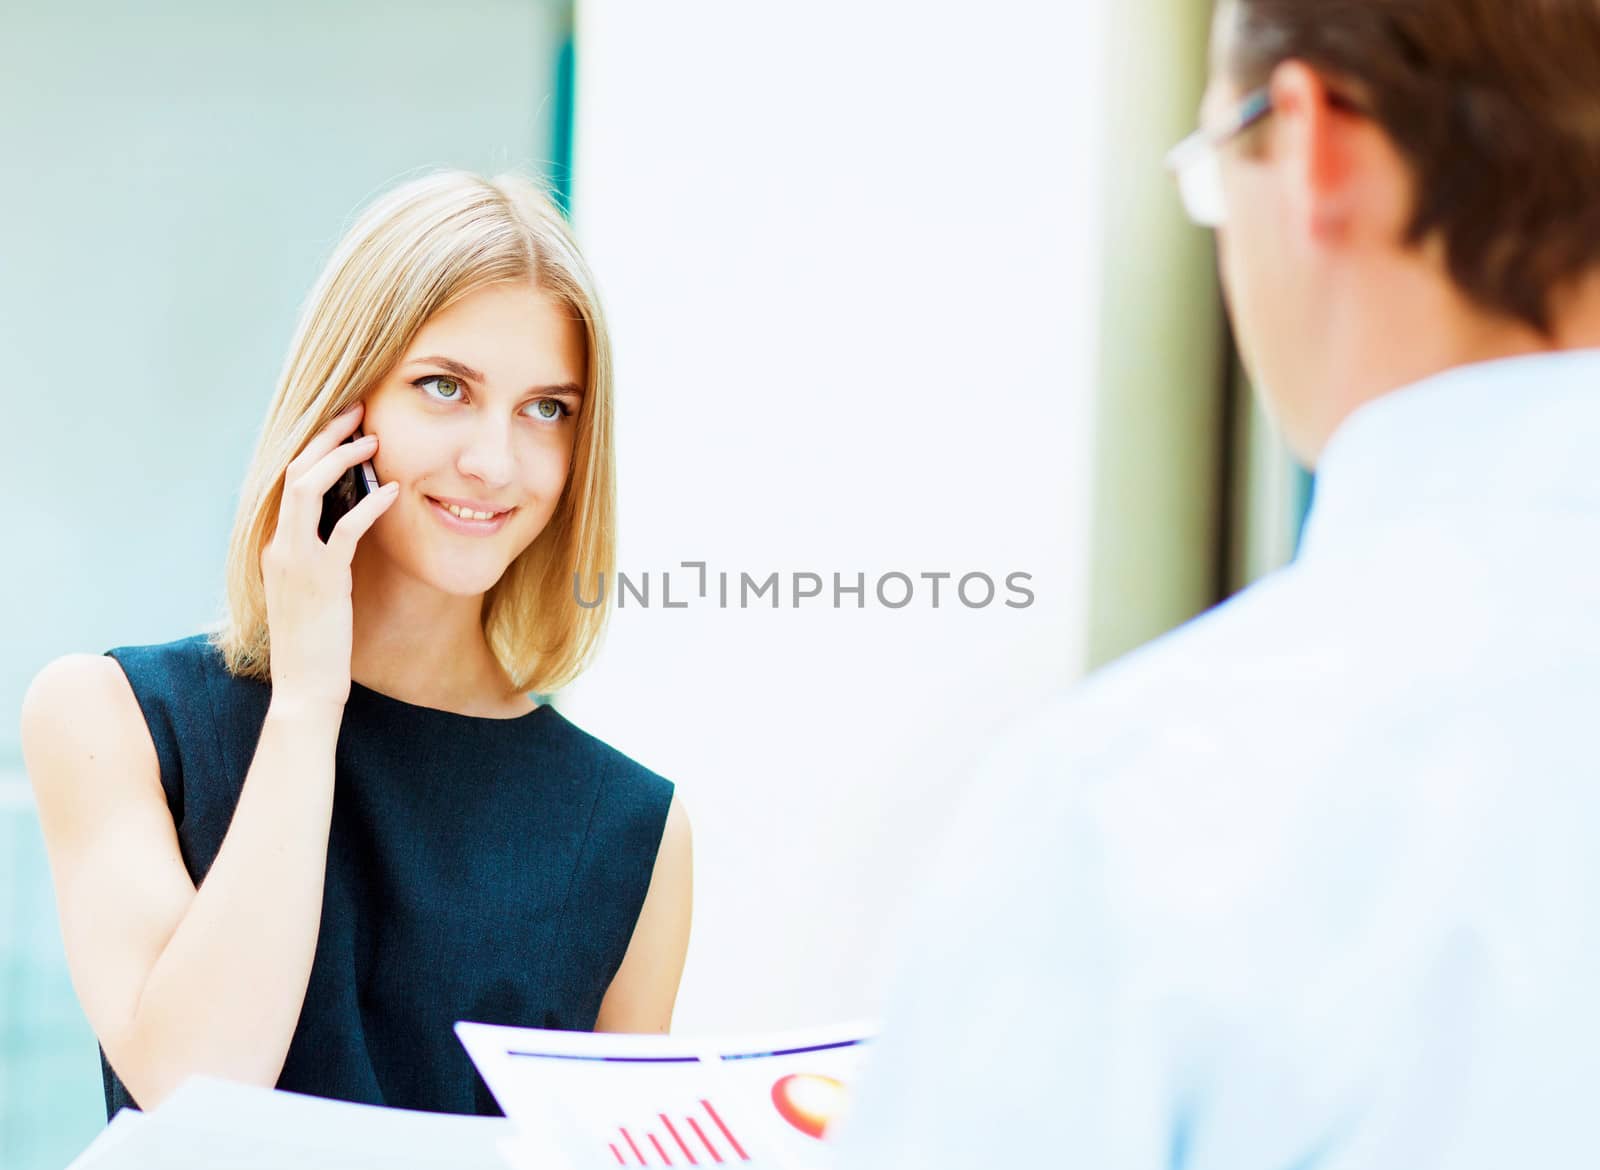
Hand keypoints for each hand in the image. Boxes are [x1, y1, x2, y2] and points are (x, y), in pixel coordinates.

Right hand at [261, 402, 398, 707]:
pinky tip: (394, 491)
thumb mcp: (312, 593)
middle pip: (293, 470)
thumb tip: (343, 527)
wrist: (304, 689)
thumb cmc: (316, 644)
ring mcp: (297, 562)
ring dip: (341, 457)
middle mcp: (279, 546)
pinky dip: (369, 505)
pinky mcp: (323, 581)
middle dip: (325, 435)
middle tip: (358, 410)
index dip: (314, 446)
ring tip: (374, 439)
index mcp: (276, 547)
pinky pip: (344, 530)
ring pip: (307, 488)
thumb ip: (319, 558)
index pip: (287, 480)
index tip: (343, 423)